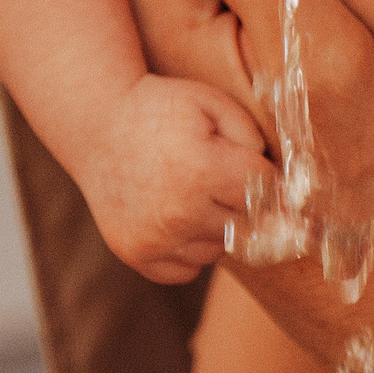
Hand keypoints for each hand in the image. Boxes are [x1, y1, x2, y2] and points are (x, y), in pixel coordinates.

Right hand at [80, 73, 272, 284]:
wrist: (97, 126)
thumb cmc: (161, 109)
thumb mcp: (211, 103)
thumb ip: (251, 137)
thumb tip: (276, 182)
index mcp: (201, 169)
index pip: (266, 191)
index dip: (269, 177)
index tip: (260, 170)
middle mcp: (178, 211)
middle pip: (247, 225)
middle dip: (245, 204)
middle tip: (224, 180)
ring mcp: (155, 238)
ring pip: (219, 250)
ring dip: (219, 228)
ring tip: (197, 195)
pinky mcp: (136, 254)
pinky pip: (187, 269)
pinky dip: (191, 250)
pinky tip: (179, 218)